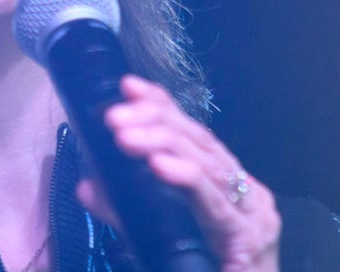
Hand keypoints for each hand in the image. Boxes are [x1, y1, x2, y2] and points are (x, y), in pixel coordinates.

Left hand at [75, 75, 280, 271]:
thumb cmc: (205, 271)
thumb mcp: (159, 236)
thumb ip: (126, 211)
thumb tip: (87, 186)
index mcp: (227, 188)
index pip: (194, 135)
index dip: (164, 106)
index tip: (129, 86)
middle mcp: (245, 193)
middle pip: (200, 143)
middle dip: (155, 121)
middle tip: (114, 115)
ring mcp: (251, 214)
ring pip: (206, 164)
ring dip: (161, 144)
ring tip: (124, 136)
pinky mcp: (248, 238)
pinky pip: (214, 202)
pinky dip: (185, 178)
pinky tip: (158, 166)